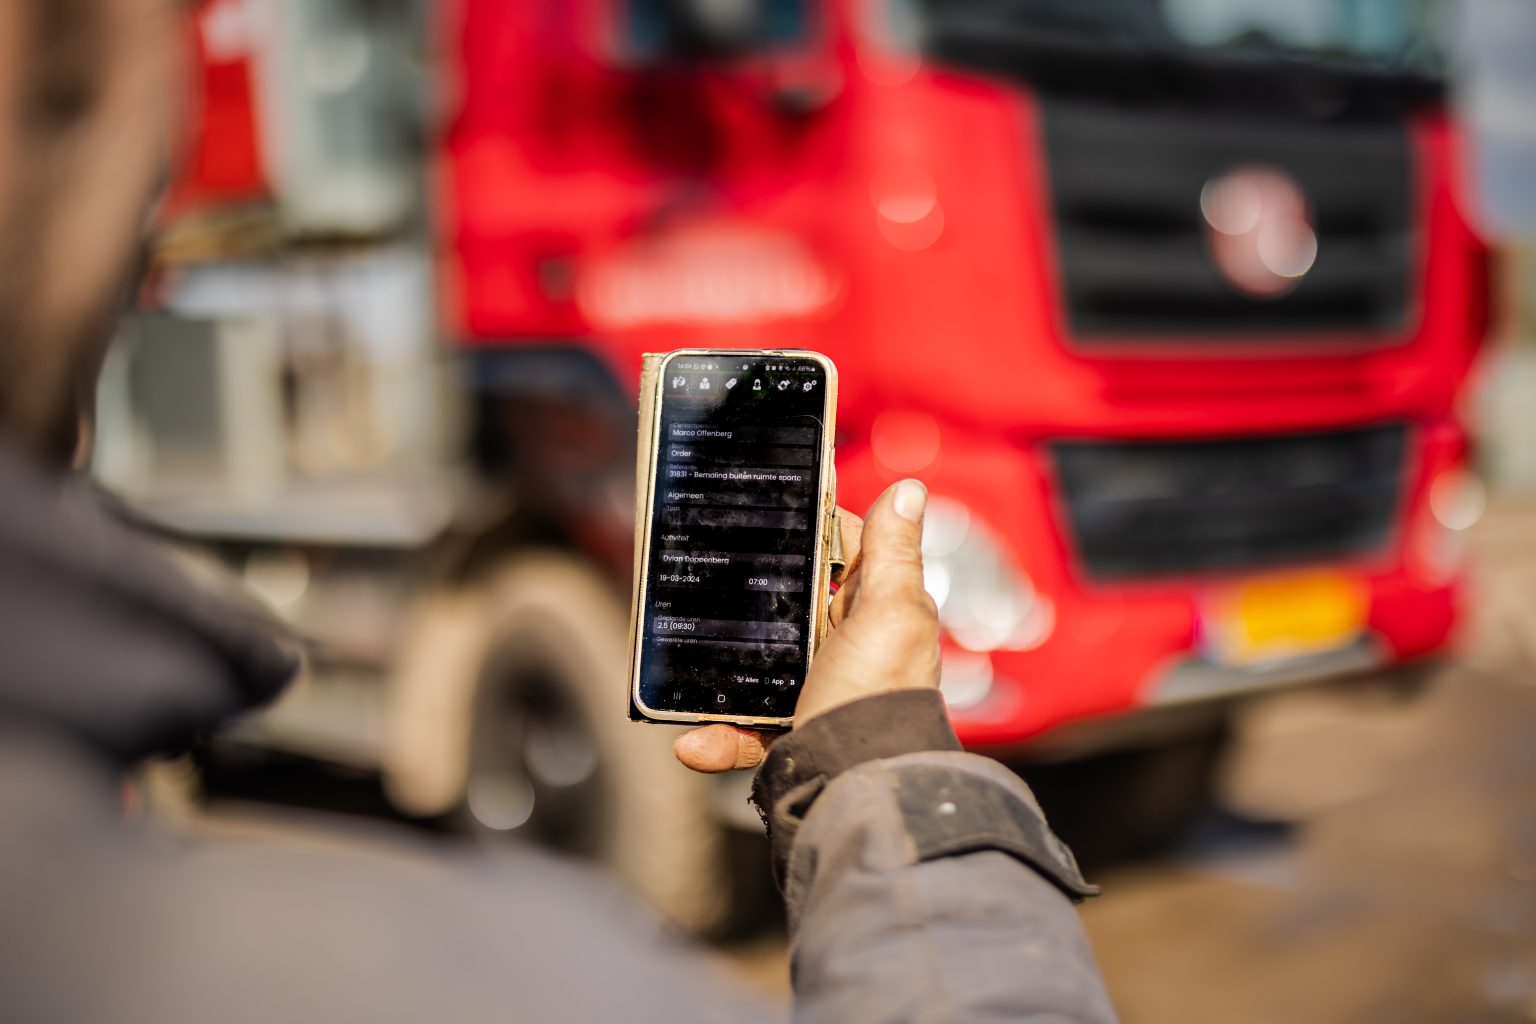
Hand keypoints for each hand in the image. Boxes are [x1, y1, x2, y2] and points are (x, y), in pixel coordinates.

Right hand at [673, 479, 940, 772]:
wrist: (858, 789)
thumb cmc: (880, 698)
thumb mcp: (890, 614)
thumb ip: (895, 553)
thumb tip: (909, 489)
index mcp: (877, 610)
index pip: (847, 551)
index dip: (816, 525)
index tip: (773, 504)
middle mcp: (850, 647)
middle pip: (793, 602)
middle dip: (755, 593)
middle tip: (711, 572)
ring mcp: (817, 689)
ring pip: (758, 663)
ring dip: (721, 667)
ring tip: (687, 661)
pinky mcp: (789, 733)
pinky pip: (741, 728)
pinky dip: (715, 736)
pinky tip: (693, 739)